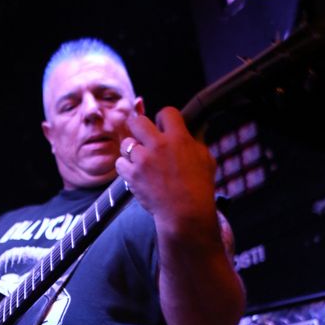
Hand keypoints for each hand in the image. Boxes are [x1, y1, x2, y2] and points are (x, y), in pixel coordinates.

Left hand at [116, 107, 217, 238]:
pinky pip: (119, 163)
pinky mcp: (132, 176)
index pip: (166, 112)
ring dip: (131, 149)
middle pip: (137, 121)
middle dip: (139, 128)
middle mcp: (159, 145)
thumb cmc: (200, 187)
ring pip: (126, 143)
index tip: (163, 127)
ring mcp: (143, 160)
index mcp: (179, 138)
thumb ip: (197, 141)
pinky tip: (134, 172)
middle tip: (143, 137)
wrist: (185, 213)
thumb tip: (196, 128)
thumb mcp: (206, 159)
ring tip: (139, 159)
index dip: (163, 119)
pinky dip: (125, 167)